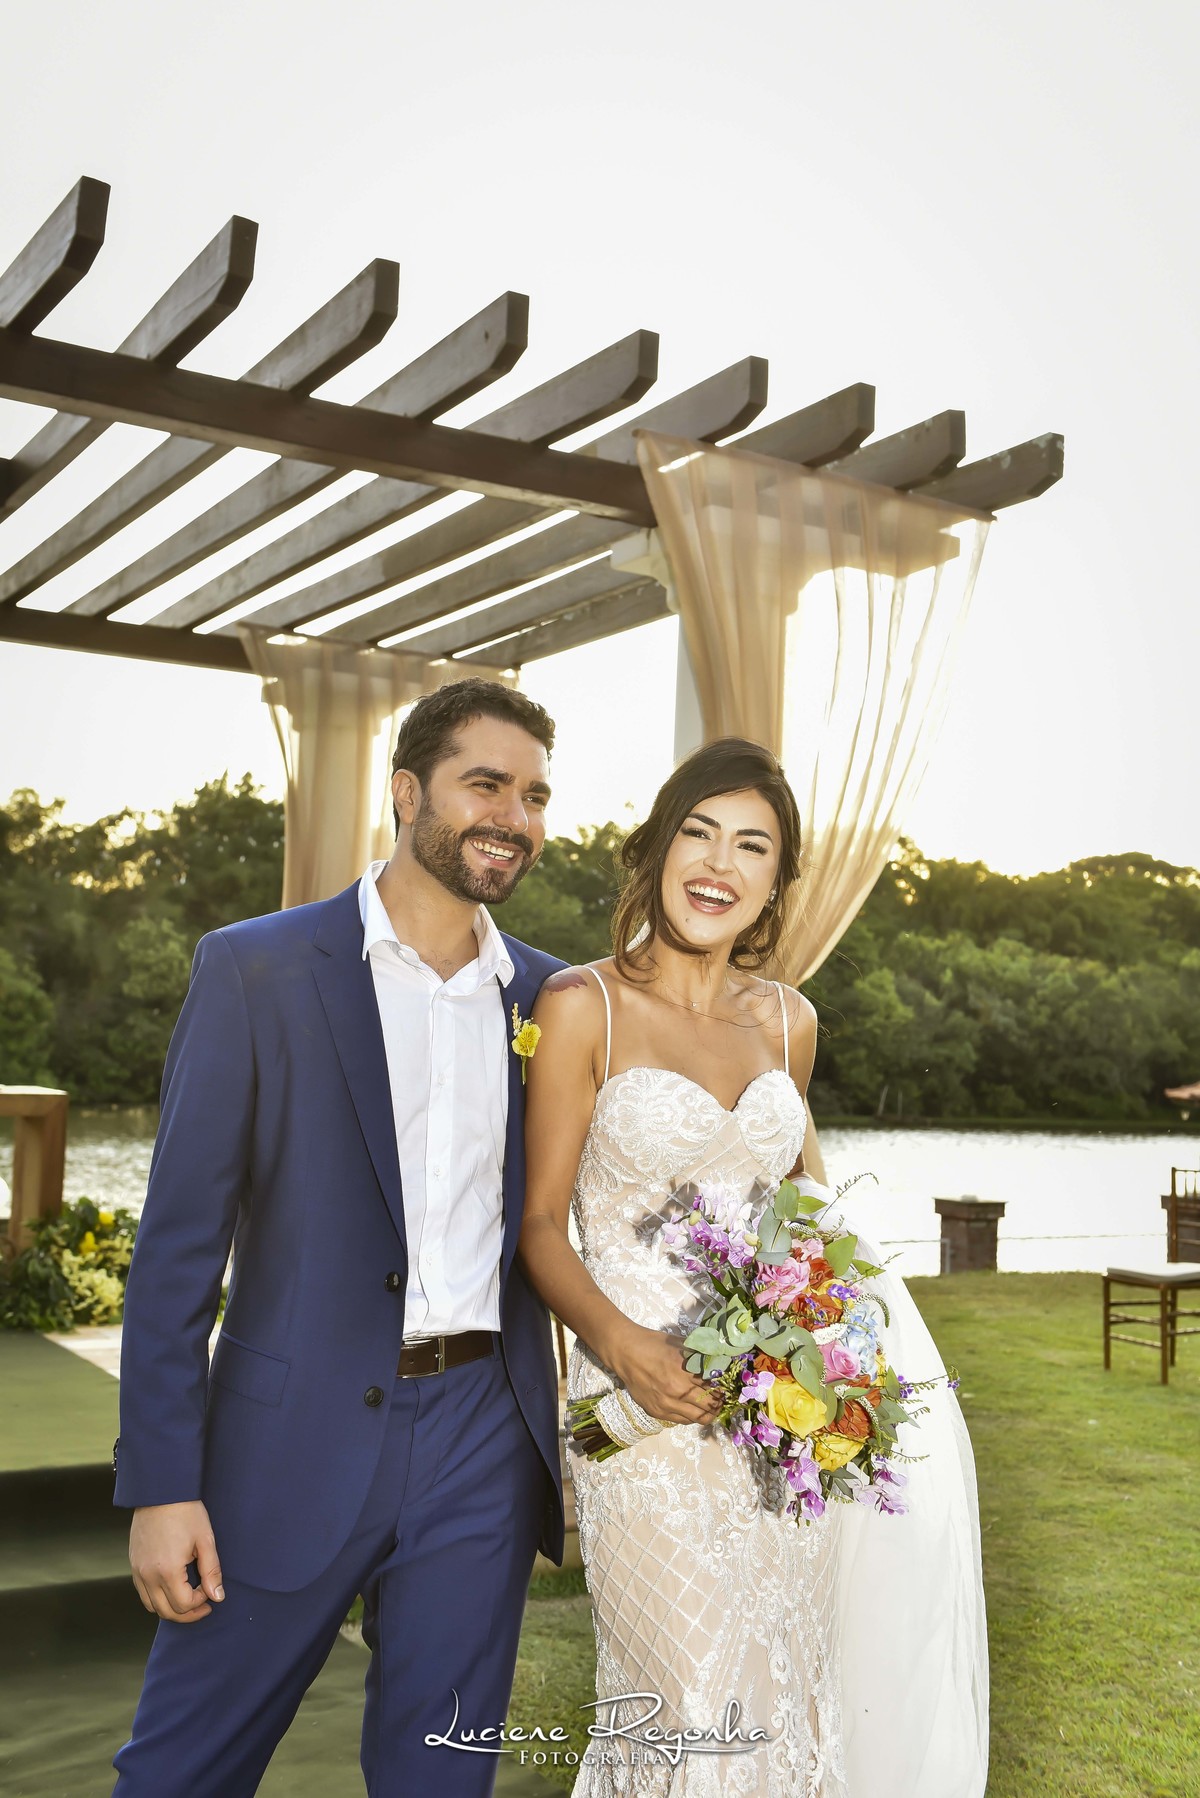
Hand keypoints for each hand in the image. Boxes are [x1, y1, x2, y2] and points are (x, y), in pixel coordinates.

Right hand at [129, 1501, 223, 1622]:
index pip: (183, 1604)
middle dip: (187, 1613)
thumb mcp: (205, 1540)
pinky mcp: (133, 1564)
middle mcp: (148, 1576)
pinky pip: (143, 1593)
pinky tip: (172, 1587)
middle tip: (203, 1604)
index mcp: (167, 1571)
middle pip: (166, 1611)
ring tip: (188, 1598)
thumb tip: (217, 1596)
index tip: (209, 1590)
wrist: (161, 1492)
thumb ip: (211, 1572)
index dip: (200, 1602)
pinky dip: (157, 1597)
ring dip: (170, 1608)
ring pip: (151, 1606)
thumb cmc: (186, 1512)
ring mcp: (138, 1571)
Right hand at [609, 1325, 722, 1425]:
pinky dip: (693, 1416)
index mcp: (685, 1372)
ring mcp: (666, 1405)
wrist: (626, 1353)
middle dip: (721, 1403)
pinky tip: (694, 1407)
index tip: (729, 1388)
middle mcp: (677, 1392)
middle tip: (724, 1398)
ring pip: (699, 1418)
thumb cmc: (654, 1344)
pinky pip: (683, 1421)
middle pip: (710, 1406)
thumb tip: (721, 1362)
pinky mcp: (657, 1413)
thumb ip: (700, 1356)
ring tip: (712, 1406)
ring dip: (709, 1413)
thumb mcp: (681, 1345)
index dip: (725, 1389)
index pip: (715, 1388)